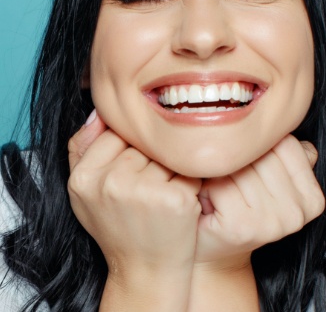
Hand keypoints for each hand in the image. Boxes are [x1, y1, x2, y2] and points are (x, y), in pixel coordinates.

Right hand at [67, 110, 201, 309]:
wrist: (144, 269)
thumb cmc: (117, 225)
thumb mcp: (85, 190)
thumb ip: (82, 148)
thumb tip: (98, 111)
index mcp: (84, 178)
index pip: (115, 132)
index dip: (128, 152)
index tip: (131, 173)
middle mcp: (111, 182)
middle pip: (142, 142)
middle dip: (149, 160)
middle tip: (146, 190)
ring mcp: (144, 191)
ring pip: (166, 153)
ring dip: (169, 169)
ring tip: (160, 195)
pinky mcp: (175, 199)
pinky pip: (188, 168)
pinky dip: (188, 181)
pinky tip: (178, 201)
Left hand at [195, 135, 324, 262]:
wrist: (214, 250)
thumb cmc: (237, 206)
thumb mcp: (268, 179)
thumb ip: (282, 152)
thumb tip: (284, 121)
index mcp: (313, 198)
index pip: (285, 143)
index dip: (256, 149)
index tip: (248, 168)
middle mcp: (299, 212)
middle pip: (261, 154)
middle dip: (237, 161)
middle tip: (229, 181)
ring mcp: (274, 222)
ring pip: (239, 167)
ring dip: (220, 174)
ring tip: (220, 192)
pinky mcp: (244, 227)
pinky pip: (220, 183)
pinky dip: (207, 188)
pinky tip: (210, 202)